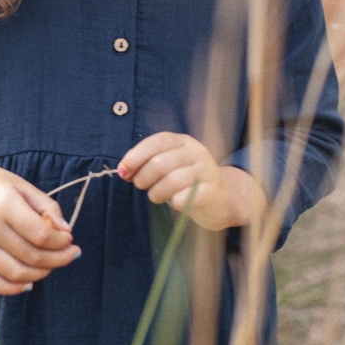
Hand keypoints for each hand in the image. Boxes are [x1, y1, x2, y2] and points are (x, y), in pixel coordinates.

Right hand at [0, 150, 79, 294]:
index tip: (70, 240)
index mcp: (4, 205)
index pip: (41, 234)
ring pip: (15, 273)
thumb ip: (46, 205)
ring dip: (40, 274)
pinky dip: (11, 289)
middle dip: (58, 260)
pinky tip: (27, 284)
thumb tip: (66, 230)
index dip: (61, 243)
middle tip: (70, 256)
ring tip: (50, 266)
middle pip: (32, 256)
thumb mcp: (19, 184)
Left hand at [118, 132, 266, 230]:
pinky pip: (183, 198)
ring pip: (170, 181)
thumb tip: (123, 170)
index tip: (123, 171)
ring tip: (155, 196)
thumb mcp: (170, 165)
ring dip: (155, 193)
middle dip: (143, 177)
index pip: (156, 142)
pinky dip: (172, 203)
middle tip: (140, 186)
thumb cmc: (187, 182)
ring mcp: (206, 171)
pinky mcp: (211, 192)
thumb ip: (147, 163)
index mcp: (183, 141)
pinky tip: (174, 203)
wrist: (221, 200)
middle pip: (160, 163)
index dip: (135, 156)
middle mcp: (197, 152)